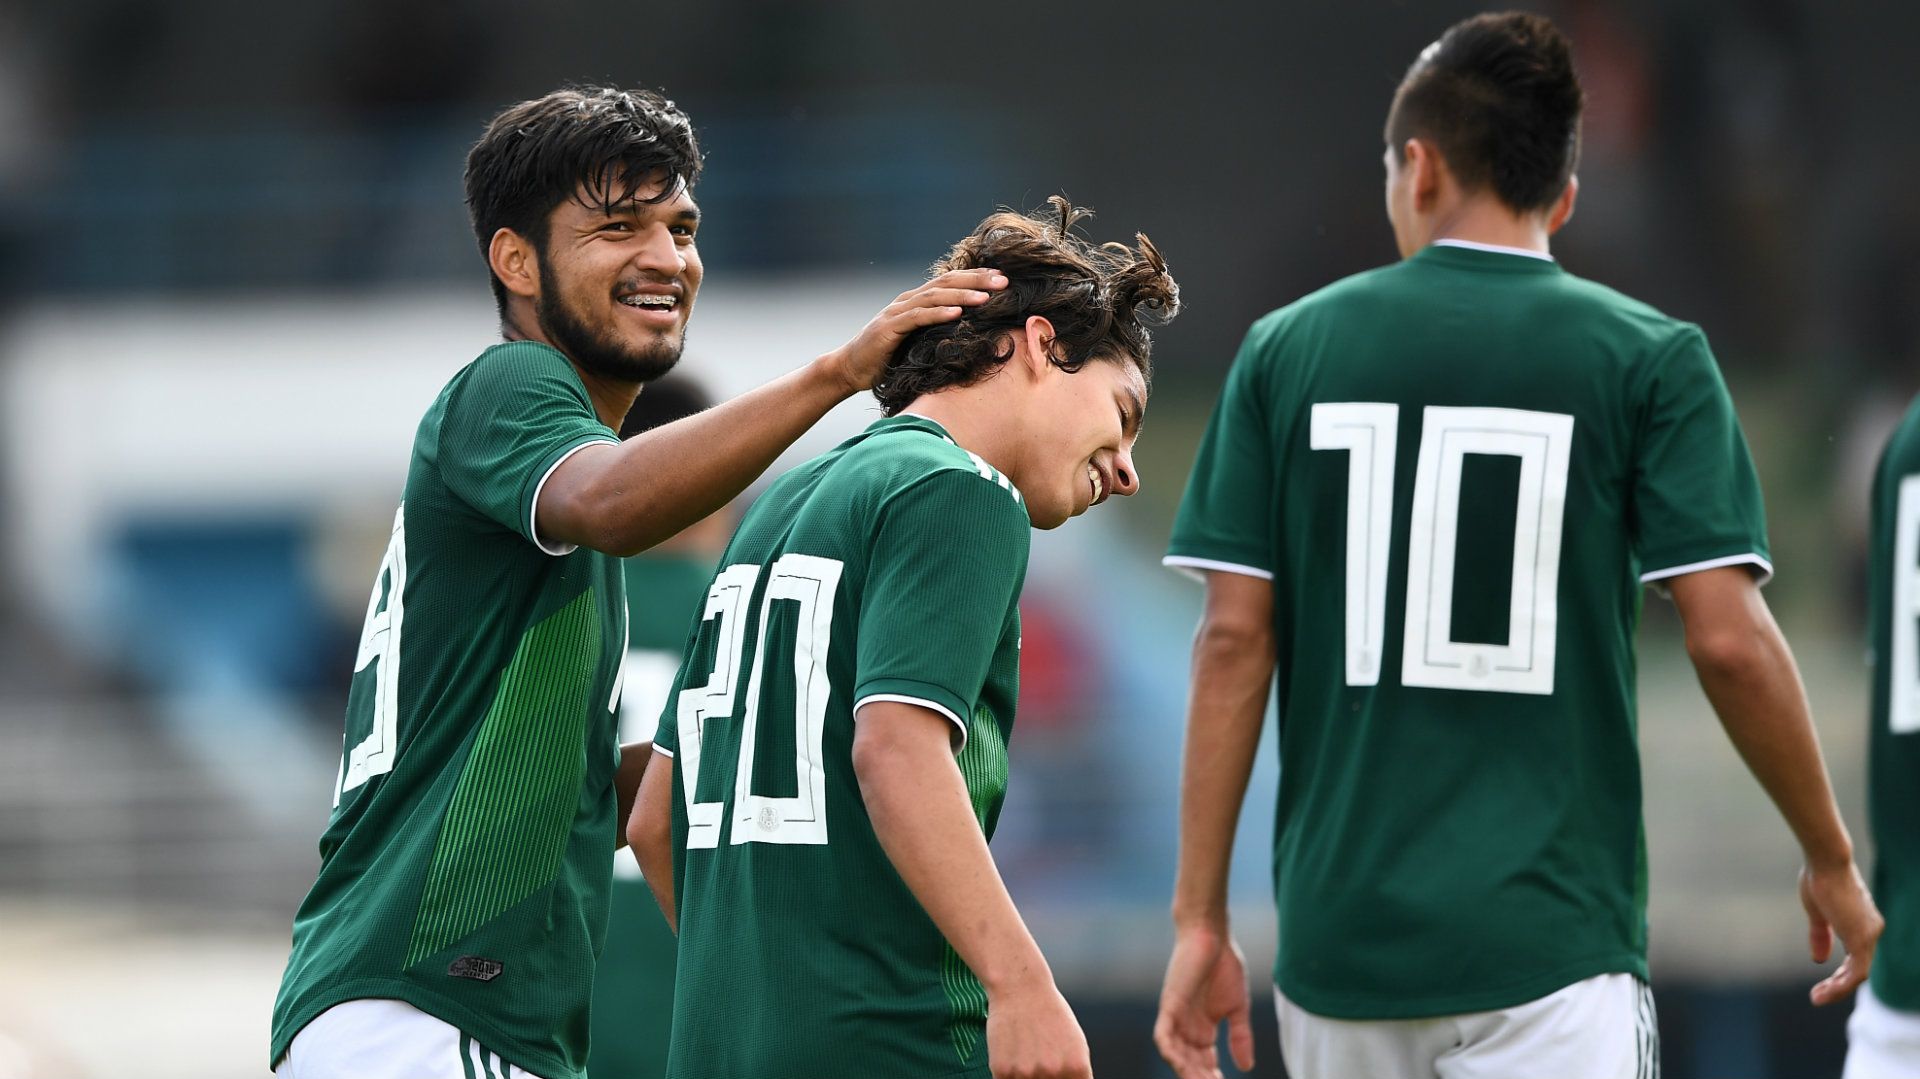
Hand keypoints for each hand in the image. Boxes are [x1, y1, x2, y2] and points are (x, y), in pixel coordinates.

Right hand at [819, 268, 1006, 395]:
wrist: (850, 368)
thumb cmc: (885, 358)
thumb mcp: (917, 341)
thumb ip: (936, 331)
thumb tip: (968, 332)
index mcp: (916, 301)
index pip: (950, 283)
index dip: (976, 278)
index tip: (1002, 279)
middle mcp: (908, 300)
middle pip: (947, 283)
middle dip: (977, 281)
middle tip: (1003, 282)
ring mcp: (897, 312)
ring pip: (934, 297)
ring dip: (962, 296)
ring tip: (986, 297)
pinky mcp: (889, 327)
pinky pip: (918, 317)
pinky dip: (938, 313)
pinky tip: (957, 313)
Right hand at [986, 978, 1092, 1078]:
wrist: (1020, 988)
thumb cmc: (1051, 1016)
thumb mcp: (1076, 1046)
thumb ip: (1075, 1075)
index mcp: (1077, 1068)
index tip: (1055, 1072)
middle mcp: (1054, 1073)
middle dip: (1044, 1078)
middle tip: (1038, 1056)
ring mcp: (1027, 1074)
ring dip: (1025, 1077)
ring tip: (1026, 1054)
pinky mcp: (1002, 1071)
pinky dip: (1008, 1075)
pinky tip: (1012, 1054)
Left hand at [1155, 925, 1253, 1078]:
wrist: (1212, 935)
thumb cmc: (1224, 966)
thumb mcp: (1237, 1008)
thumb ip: (1240, 1037)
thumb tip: (1246, 1067)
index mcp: (1202, 1030)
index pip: (1204, 1063)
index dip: (1211, 1077)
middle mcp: (1186, 1028)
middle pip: (1190, 1063)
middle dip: (1200, 1077)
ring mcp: (1176, 1017)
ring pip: (1176, 1054)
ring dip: (1186, 1071)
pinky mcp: (1169, 1005)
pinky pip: (1163, 1035)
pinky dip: (1169, 1050)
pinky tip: (1177, 1063)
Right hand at [1801, 860, 1883, 1004]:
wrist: (1826, 861)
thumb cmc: (1820, 879)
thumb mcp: (1817, 913)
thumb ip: (1821, 936)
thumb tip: (1820, 959)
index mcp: (1862, 923)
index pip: (1857, 958)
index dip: (1840, 974)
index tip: (1822, 985)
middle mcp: (1872, 931)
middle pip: (1859, 969)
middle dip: (1838, 985)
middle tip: (1817, 996)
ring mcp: (1869, 936)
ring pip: (1859, 975)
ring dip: (1837, 989)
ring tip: (1816, 998)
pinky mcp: (1861, 940)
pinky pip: (1856, 974)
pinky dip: (1839, 986)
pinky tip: (1821, 992)